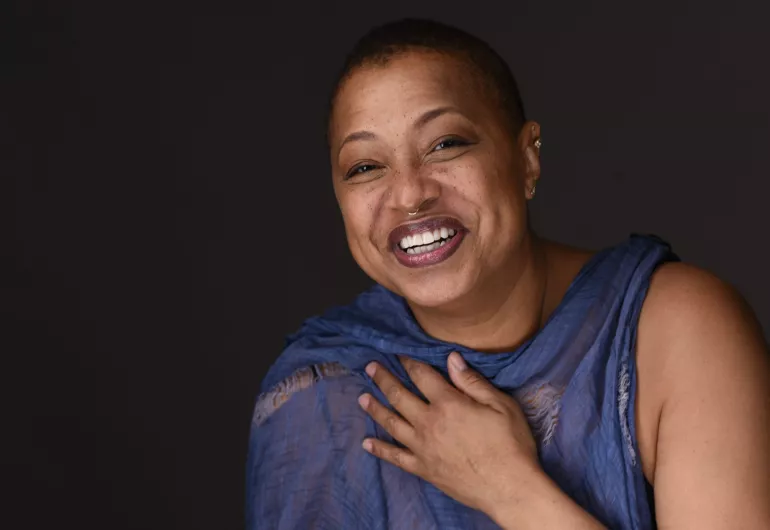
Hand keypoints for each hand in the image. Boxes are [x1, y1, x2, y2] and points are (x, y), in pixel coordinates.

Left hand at [357, 352, 540, 520]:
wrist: (510, 489)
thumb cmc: (511, 444)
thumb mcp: (500, 405)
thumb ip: (472, 381)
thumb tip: (450, 358)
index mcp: (448, 404)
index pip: (422, 376)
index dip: (408, 362)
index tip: (397, 353)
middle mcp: (429, 423)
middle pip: (399, 396)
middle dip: (383, 379)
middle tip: (370, 367)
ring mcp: (423, 447)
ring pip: (391, 423)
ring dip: (375, 408)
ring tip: (362, 398)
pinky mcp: (423, 469)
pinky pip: (395, 457)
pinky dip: (379, 449)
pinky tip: (366, 443)